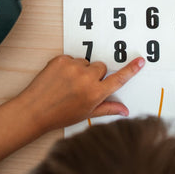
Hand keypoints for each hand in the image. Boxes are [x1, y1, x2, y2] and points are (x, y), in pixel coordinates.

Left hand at [16, 55, 144, 132]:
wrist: (34, 110)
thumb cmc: (59, 115)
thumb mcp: (86, 114)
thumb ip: (108, 108)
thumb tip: (125, 110)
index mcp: (95, 93)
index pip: (118, 79)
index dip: (130, 69)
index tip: (140, 60)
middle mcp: (86, 78)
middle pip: (101, 67)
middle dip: (96, 75)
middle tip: (83, 87)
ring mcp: (73, 67)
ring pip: (86, 62)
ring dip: (81, 70)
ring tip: (68, 84)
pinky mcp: (61, 59)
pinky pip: (71, 58)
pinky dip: (68, 66)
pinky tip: (60, 78)